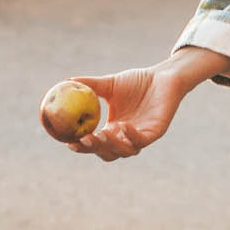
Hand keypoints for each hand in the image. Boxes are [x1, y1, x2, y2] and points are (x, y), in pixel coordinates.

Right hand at [68, 49, 222, 159]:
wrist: (164, 77)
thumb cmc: (138, 81)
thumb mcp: (109, 83)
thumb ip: (89, 85)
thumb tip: (66, 81)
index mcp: (112, 129)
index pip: (94, 144)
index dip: (81, 147)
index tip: (68, 142)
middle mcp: (125, 137)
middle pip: (107, 153)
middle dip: (95, 149)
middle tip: (85, 140)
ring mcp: (140, 136)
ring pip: (124, 151)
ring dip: (112, 145)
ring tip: (103, 133)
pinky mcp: (155, 133)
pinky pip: (141, 140)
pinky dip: (131, 136)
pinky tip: (123, 125)